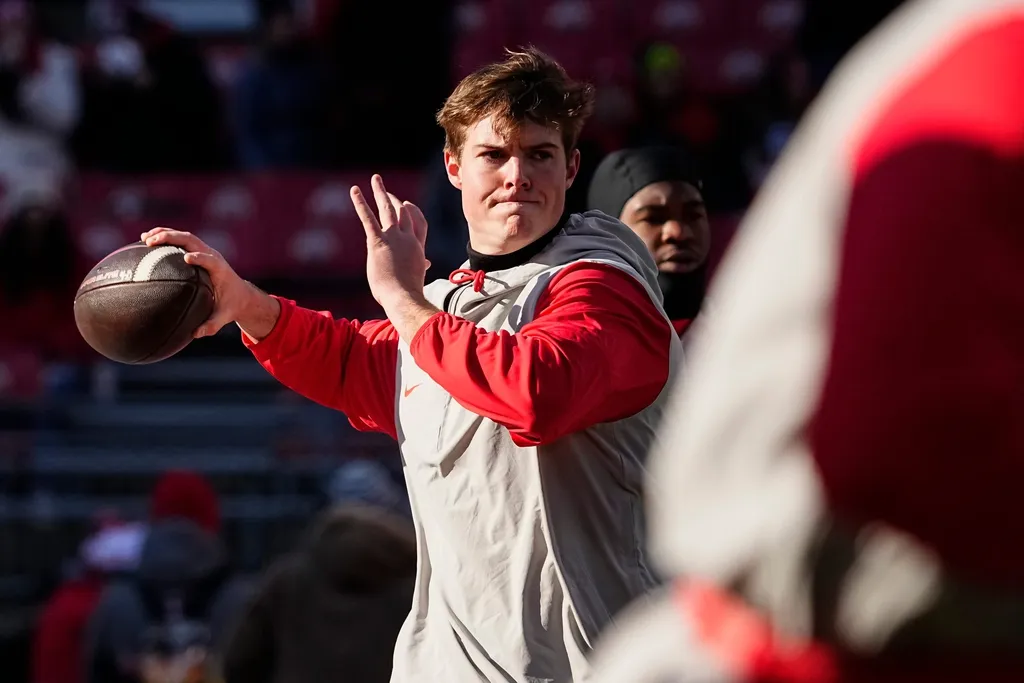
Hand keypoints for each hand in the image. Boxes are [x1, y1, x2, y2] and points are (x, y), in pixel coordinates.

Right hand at [140, 227, 258, 337]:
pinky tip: (146, 240)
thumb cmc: (231, 306)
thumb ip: (212, 325)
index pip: (210, 260)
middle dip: (172, 238)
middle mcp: (212, 256)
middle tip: (151, 241)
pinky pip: (181, 241)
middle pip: (192, 241)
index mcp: (220, 270)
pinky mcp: (198, 251)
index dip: (200, 257)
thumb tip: (195, 334)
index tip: (187, 258)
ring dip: (165, 234)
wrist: (240, 294)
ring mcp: (205, 251)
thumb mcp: (224, 317)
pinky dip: (165, 237)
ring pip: (185, 237)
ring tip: (144, 237)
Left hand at [350, 175, 430, 307]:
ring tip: (375, 179)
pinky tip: (354, 191)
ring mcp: (394, 238)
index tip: (406, 204)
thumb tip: (428, 263)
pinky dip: (360, 203)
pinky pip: (368, 218)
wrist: (404, 297)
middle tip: (386, 191)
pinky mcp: (378, 242)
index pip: (419, 223)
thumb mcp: (417, 276)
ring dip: (381, 192)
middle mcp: (408, 239)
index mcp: (418, 247)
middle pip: (404, 212)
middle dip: (395, 200)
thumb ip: (421, 265)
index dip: (413, 212)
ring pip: (388, 209)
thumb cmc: (409, 292)